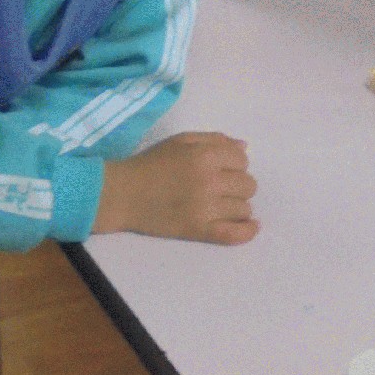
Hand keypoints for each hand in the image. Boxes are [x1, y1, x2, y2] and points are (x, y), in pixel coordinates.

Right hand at [94, 132, 258, 244]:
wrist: (122, 194)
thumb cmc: (150, 164)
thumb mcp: (180, 141)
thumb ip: (214, 140)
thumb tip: (244, 147)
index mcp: (205, 155)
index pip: (242, 159)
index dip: (235, 163)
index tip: (224, 168)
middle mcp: (210, 181)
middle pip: (248, 185)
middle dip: (238, 184)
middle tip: (221, 187)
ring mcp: (205, 208)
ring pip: (244, 208)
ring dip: (237, 205)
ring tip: (222, 204)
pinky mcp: (198, 230)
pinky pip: (234, 234)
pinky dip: (247, 231)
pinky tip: (252, 226)